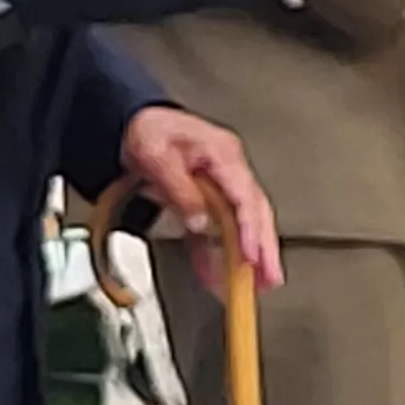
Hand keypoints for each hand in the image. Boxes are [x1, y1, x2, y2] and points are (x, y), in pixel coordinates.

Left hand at [119, 108, 281, 293]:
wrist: (134, 121)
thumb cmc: (148, 130)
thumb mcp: (157, 157)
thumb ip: (180, 190)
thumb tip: (200, 222)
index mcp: (223, 154)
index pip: (245, 197)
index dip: (250, 229)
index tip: (251, 255)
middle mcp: (229, 169)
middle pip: (255, 212)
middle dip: (265, 247)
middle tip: (270, 278)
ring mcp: (222, 183)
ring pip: (244, 223)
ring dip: (253, 254)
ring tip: (260, 283)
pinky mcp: (210, 197)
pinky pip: (221, 228)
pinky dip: (223, 252)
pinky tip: (221, 275)